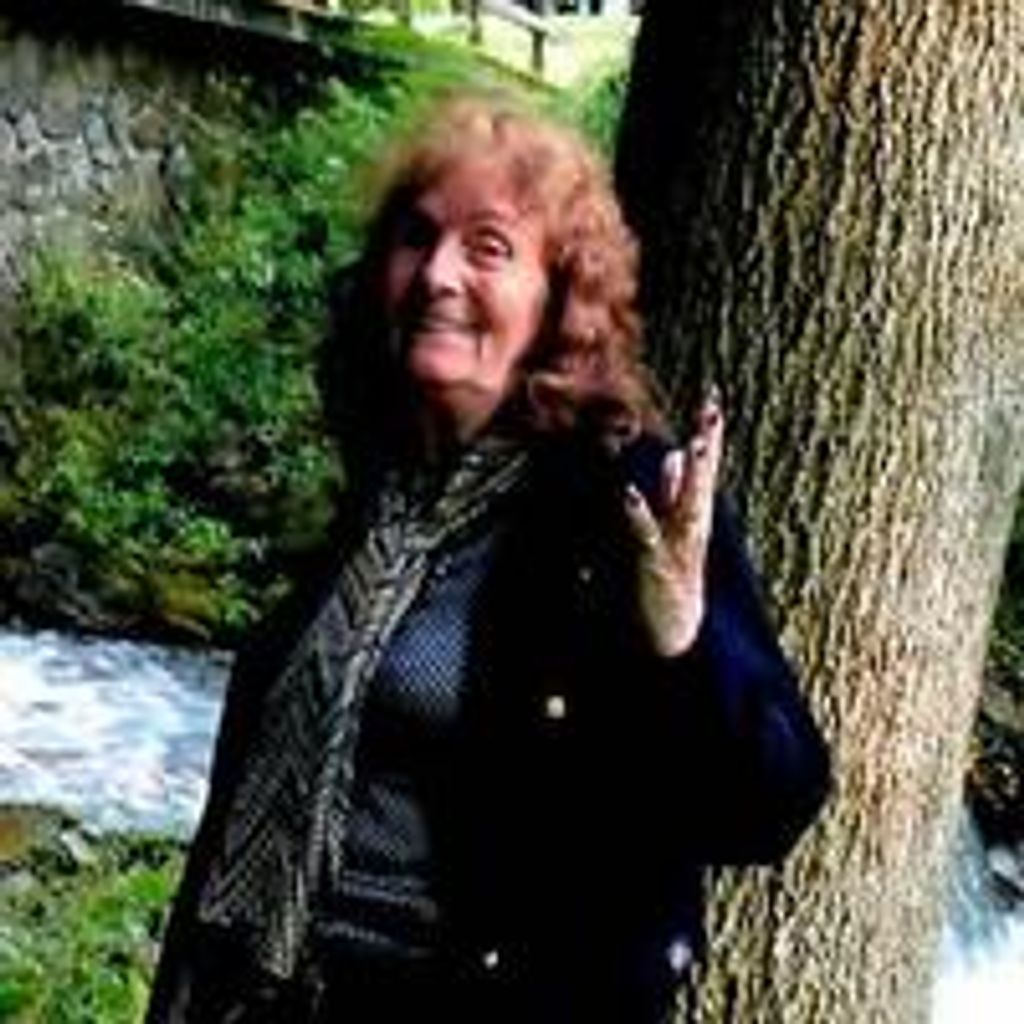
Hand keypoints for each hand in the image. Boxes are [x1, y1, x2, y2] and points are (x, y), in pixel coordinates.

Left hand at [623, 396, 723, 656]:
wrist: (672, 638)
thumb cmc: (669, 579)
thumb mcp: (675, 530)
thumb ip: (674, 492)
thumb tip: (674, 453)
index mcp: (694, 517)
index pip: (704, 469)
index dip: (710, 434)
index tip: (713, 398)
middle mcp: (691, 530)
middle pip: (703, 482)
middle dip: (709, 444)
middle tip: (713, 408)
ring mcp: (676, 550)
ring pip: (687, 508)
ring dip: (689, 478)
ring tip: (691, 446)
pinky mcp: (654, 570)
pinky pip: (646, 539)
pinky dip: (639, 516)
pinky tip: (628, 494)